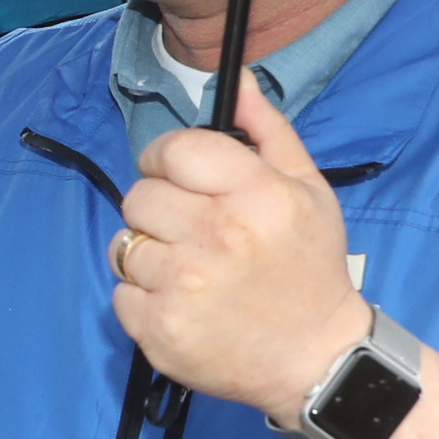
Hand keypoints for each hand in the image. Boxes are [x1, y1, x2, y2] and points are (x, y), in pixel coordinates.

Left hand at [111, 72, 368, 420]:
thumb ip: (267, 131)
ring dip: (151, 254)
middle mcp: (218, 238)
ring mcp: (183, 287)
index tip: (180, 178)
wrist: (318, 359)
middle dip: (160, 208)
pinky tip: (185, 304)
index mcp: (257, 196)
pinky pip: (121, 292)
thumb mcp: (309, 190)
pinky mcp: (159, 330)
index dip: (167, 160)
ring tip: (194, 271)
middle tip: (195, 232)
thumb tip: (235, 79)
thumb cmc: (310, 267)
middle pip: (139, 195)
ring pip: (125, 244)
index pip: (172, 150)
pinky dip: (144, 298)